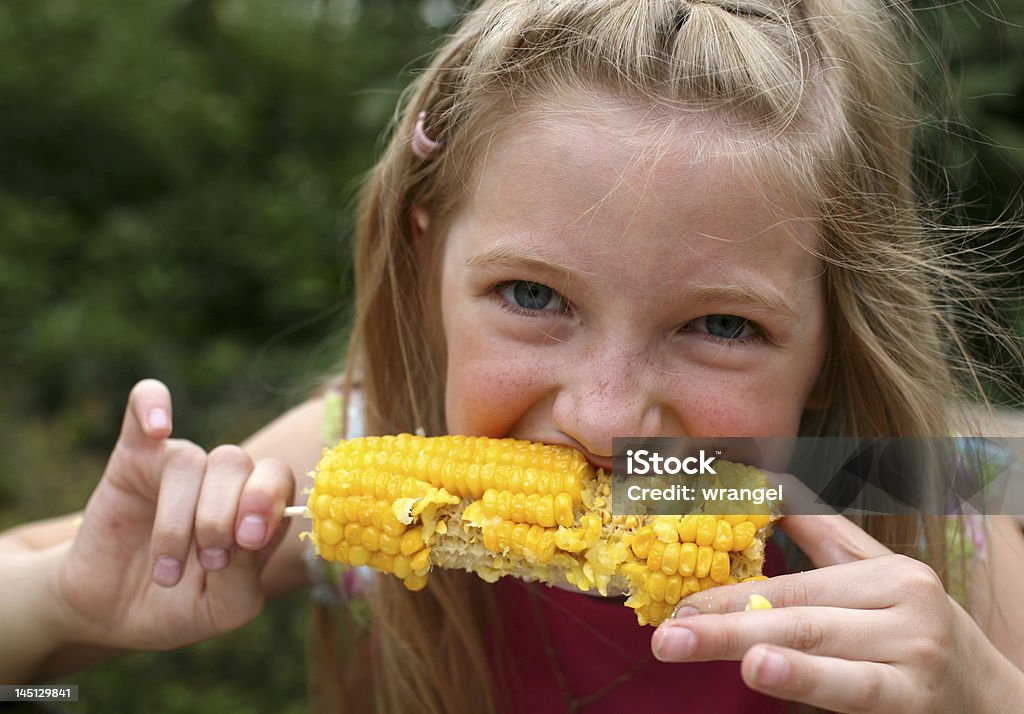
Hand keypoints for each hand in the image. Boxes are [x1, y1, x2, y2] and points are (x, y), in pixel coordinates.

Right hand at [53, 380, 294, 650]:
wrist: (108, 614)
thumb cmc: (178, 608)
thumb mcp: (221, 610)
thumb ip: (243, 578)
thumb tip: (246, 539)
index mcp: (254, 509)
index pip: (277, 479)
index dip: (267, 501)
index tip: (247, 541)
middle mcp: (222, 480)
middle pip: (236, 462)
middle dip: (223, 512)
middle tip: (209, 560)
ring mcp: (177, 464)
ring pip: (190, 461)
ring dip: (178, 522)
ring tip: (166, 573)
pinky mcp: (133, 457)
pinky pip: (144, 405)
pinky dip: (152, 404)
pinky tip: (157, 427)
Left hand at [650, 513, 1023, 712]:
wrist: (993, 702)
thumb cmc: (918, 636)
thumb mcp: (877, 582)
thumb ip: (823, 536)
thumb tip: (768, 482)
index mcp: (886, 573)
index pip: (791, 582)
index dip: (727, 593)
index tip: (674, 606)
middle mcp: (904, 604)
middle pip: (794, 609)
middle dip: (720, 619)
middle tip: (665, 634)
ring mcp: (913, 653)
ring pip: (815, 642)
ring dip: (748, 639)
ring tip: (693, 638)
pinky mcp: (916, 698)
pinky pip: (852, 687)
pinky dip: (803, 677)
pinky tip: (760, 667)